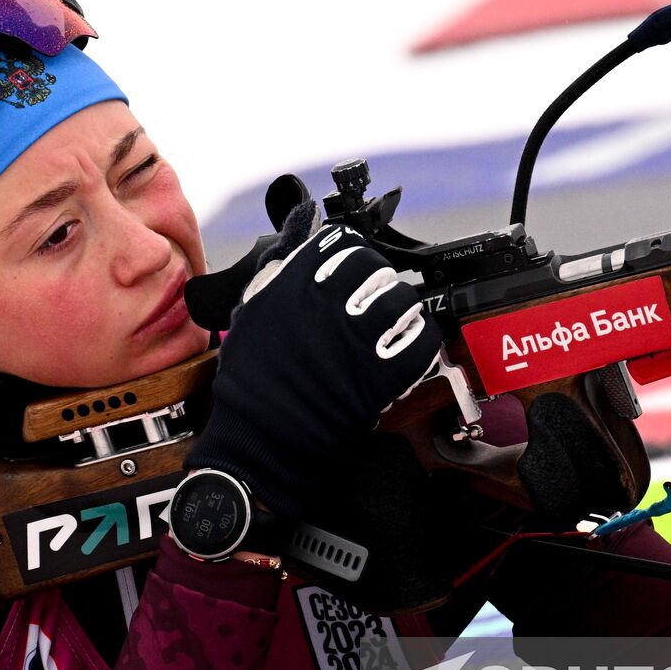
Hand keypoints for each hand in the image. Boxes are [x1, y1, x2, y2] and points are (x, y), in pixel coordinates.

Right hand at [185, 200, 441, 520]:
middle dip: (380, 281)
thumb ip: (277, 270)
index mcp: (292, 286)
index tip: (354, 263)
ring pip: (402, 301)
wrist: (263, 440)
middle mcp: (326, 304)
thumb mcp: (250, 313)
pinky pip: (419, 343)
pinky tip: (408, 348)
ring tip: (394, 324)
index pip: (342, 243)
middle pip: (377, 269)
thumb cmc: (252, 382)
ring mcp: (355, 338)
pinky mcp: (379, 373)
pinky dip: (420, 342)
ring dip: (403, 309)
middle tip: (375, 299)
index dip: (353, 252)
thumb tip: (299, 230)